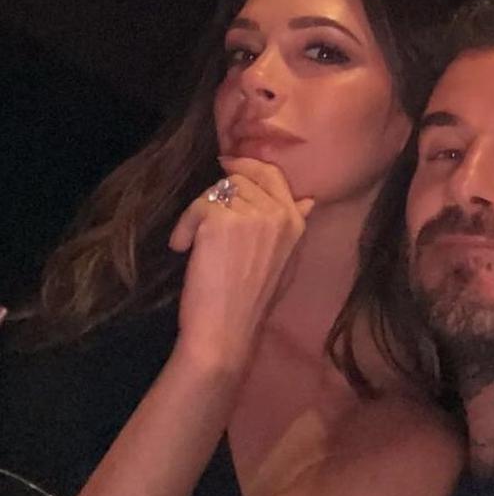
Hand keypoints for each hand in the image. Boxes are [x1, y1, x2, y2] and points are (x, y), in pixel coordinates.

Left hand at [169, 157, 313, 375]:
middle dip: (217, 198)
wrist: (226, 331)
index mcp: (295, 222)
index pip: (273, 175)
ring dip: (198, 215)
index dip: (248, 165)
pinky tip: (183, 248)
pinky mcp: (221, 220)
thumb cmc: (251, 302)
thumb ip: (292, 226)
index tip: (227, 164)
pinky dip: (184, 227)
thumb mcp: (285, 261)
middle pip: (240, 180)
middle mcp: (278, 213)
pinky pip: (197, 206)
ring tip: (192, 243)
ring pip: (216, 192)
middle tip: (203, 223)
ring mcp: (251, 215)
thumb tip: (308, 200)